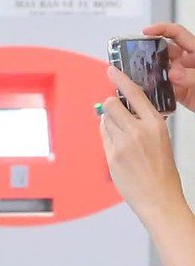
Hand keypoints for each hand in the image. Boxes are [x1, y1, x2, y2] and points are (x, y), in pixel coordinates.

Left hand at [100, 65, 184, 225]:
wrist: (159, 196)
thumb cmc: (161, 169)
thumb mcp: (160, 139)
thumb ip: (143, 123)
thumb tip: (125, 111)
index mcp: (155, 123)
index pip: (134, 94)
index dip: (120, 80)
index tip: (110, 70)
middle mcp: (138, 130)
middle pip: (112, 105)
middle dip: (110, 106)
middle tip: (115, 112)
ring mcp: (122, 143)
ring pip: (105, 121)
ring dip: (109, 123)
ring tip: (122, 137)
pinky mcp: (111, 155)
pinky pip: (103, 137)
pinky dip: (107, 136)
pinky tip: (118, 146)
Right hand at [144, 23, 194, 113]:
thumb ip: (192, 76)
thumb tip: (173, 74)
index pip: (177, 33)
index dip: (161, 29)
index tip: (146, 31)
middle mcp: (187, 62)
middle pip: (164, 52)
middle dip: (149, 53)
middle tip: (134, 57)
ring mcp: (182, 76)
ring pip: (160, 70)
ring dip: (149, 73)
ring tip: (136, 75)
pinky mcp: (179, 92)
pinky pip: (162, 88)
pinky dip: (153, 90)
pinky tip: (145, 91)